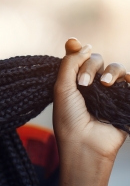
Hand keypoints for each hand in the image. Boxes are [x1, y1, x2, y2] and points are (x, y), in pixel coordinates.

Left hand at [53, 37, 127, 161]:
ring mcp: (109, 92)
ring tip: (104, 84)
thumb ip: (70, 63)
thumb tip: (82, 43)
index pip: (79, 57)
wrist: (85, 144)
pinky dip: (129, 80)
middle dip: (90, 67)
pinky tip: (121, 85)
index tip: (73, 42)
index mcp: (74, 80)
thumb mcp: (62, 87)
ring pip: (116, 68)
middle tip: (84, 84)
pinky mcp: (125, 101)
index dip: (77, 49)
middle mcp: (91, 84)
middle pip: (97, 59)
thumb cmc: (68, 118)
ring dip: (111, 72)